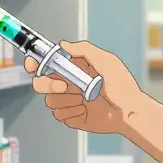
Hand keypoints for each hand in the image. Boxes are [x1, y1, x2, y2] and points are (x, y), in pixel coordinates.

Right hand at [27, 41, 142, 134]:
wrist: (129, 112)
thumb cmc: (123, 86)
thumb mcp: (106, 61)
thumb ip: (84, 50)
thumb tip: (63, 45)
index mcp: (74, 69)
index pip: (46, 63)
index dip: (35, 63)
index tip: (33, 65)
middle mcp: (68, 84)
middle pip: (40, 83)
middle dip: (48, 84)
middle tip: (65, 86)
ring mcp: (69, 101)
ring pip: (50, 100)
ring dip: (66, 100)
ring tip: (85, 100)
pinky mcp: (72, 116)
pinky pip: (59, 115)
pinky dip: (72, 113)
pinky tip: (86, 110)